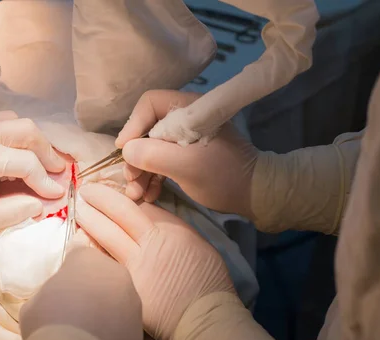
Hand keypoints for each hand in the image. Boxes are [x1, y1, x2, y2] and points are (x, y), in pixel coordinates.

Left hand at [0, 111, 66, 233]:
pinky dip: (15, 132)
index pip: (28, 164)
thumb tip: (37, 205)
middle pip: (28, 131)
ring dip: (33, 139)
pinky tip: (14, 150)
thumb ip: (7, 213)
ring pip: (15, 120)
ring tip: (39, 160)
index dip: (46, 181)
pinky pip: (0, 119)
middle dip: (48, 152)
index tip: (58, 195)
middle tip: (56, 172)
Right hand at [19, 247, 142, 339]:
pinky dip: (115, 330)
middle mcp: (115, 273)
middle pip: (103, 273)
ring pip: (119, 297)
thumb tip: (55, 298)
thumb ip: (50, 291)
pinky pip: (125, 323)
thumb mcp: (34, 301)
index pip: (79, 252)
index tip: (63, 279)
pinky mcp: (139, 327)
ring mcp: (132, 300)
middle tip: (76, 303)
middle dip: (92, 284)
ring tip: (89, 326)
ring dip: (107, 306)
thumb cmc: (47, 324)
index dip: (70, 266)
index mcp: (87, 259)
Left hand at [76, 183, 234, 339]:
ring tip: (79, 211)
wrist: (201, 319)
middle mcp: (147, 244)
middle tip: (85, 191)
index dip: (128, 203)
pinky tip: (82, 247)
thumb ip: (173, 229)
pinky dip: (92, 252)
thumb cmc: (207, 283)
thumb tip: (152, 220)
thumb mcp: (198, 245)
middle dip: (100, 197)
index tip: (120, 203)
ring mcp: (132, 266)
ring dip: (89, 220)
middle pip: (119, 212)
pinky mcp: (122, 287)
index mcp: (168, 232)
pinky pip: (104, 264)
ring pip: (105, 235)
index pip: (141, 209)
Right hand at [116, 90, 257, 218]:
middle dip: (135, 157)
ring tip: (137, 195)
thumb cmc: (223, 175)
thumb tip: (126, 150)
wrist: (255, 195)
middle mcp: (185, 119)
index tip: (124, 150)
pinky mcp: (186, 156)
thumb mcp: (185, 165)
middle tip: (131, 181)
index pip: (149, 104)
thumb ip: (152, 154)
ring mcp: (185, 139)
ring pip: (151, 148)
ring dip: (141, 172)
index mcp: (189, 109)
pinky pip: (161, 161)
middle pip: (146, 130)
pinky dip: (152, 178)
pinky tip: (149, 195)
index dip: (133, 125)